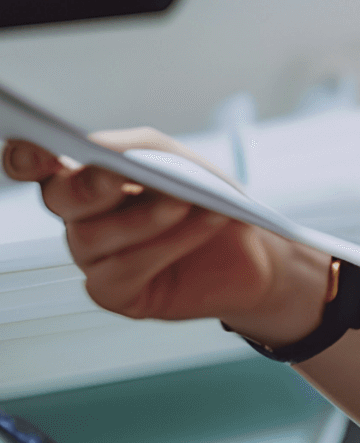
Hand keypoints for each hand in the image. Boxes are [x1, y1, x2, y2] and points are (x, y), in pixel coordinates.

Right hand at [2, 133, 327, 345]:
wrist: (250, 248)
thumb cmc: (208, 196)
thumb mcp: (181, 160)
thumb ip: (139, 149)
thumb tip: (103, 151)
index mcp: (86, 176)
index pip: (36, 164)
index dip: (26, 157)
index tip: (35, 149)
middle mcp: (80, 217)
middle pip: (59, 198)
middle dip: (88, 186)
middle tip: (118, 174)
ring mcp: (93, 258)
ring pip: (92, 236)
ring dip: (144, 216)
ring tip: (185, 200)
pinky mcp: (115, 293)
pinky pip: (125, 270)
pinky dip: (168, 243)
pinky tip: (207, 223)